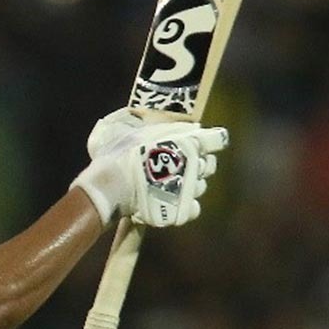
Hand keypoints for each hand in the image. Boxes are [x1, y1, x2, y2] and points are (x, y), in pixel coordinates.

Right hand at [72, 107, 227, 227]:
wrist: (111, 185)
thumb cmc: (118, 153)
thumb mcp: (127, 127)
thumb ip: (145, 122)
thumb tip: (150, 118)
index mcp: (188, 141)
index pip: (217, 139)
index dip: (210, 140)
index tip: (199, 142)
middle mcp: (193, 164)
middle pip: (209, 164)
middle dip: (197, 164)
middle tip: (178, 164)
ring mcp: (188, 189)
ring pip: (200, 186)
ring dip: (189, 185)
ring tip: (170, 184)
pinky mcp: (181, 210)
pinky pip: (194, 208)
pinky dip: (185, 206)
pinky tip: (172, 202)